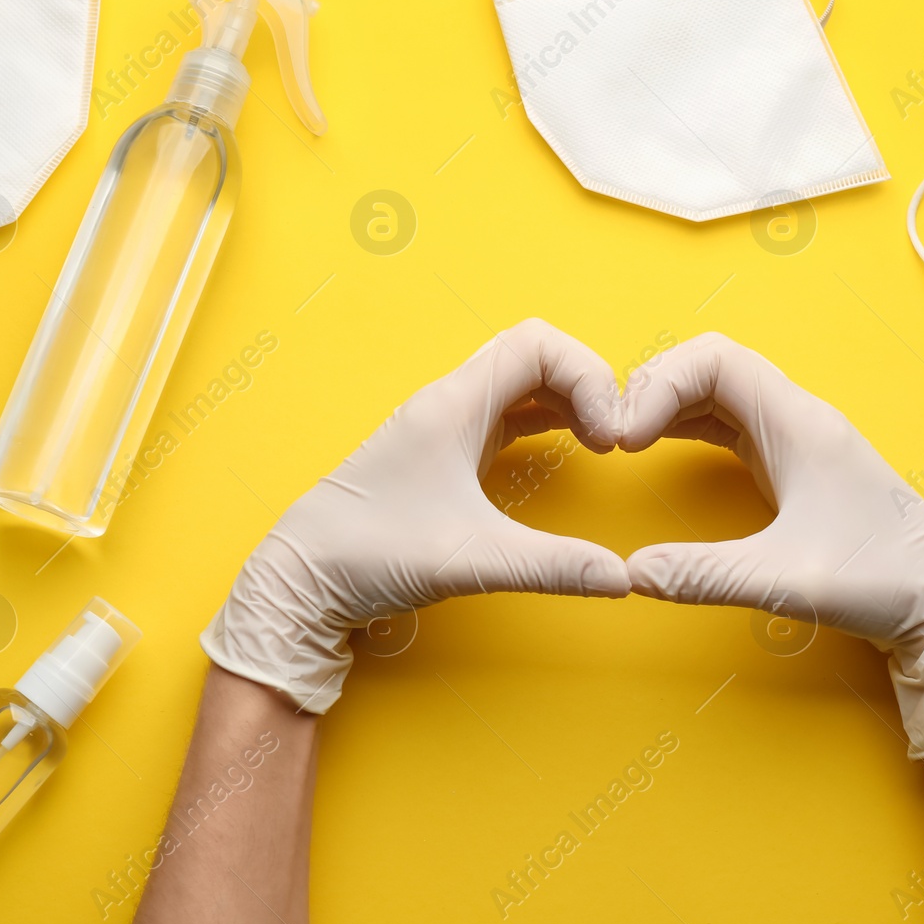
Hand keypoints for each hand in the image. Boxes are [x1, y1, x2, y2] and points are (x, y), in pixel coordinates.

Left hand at [201, 319, 631, 712]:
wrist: (302, 579)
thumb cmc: (367, 555)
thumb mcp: (471, 560)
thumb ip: (551, 567)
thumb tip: (622, 578)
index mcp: (453, 406)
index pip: (537, 344)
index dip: (588, 376)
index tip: (608, 435)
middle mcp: (449, 404)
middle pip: (535, 357)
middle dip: (587, 385)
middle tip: (613, 439)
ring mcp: (445, 426)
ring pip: (522, 384)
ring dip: (568, 402)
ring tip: (600, 444)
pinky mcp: (444, 453)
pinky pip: (508, 414)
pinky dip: (546, 422)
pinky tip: (566, 452)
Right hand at [618, 333, 923, 756]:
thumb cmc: (881, 579)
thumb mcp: (786, 580)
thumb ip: (705, 575)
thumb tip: (631, 574)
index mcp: (799, 423)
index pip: (715, 359)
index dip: (659, 384)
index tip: (627, 436)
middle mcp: (796, 418)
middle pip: (710, 366)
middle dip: (653, 387)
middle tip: (613, 435)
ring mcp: (795, 438)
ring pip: (717, 391)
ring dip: (667, 404)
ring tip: (623, 438)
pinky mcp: (792, 463)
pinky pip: (728, 421)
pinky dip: (687, 424)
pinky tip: (659, 446)